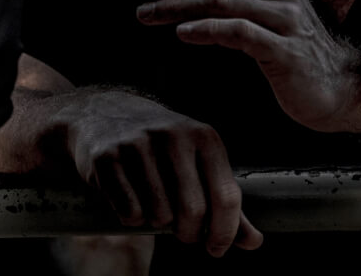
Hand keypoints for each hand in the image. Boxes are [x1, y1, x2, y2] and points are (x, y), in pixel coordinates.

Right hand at [59, 88, 263, 256]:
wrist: (105, 112)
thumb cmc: (163, 147)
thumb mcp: (200, 162)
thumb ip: (225, 202)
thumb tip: (254, 242)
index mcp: (204, 137)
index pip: (226, 197)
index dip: (224, 232)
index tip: (216, 248)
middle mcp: (173, 136)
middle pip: (193, 210)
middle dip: (190, 234)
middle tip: (184, 234)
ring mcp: (137, 144)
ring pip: (159, 214)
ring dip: (158, 224)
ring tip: (155, 208)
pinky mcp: (107, 157)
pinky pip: (128, 211)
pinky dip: (132, 219)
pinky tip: (132, 202)